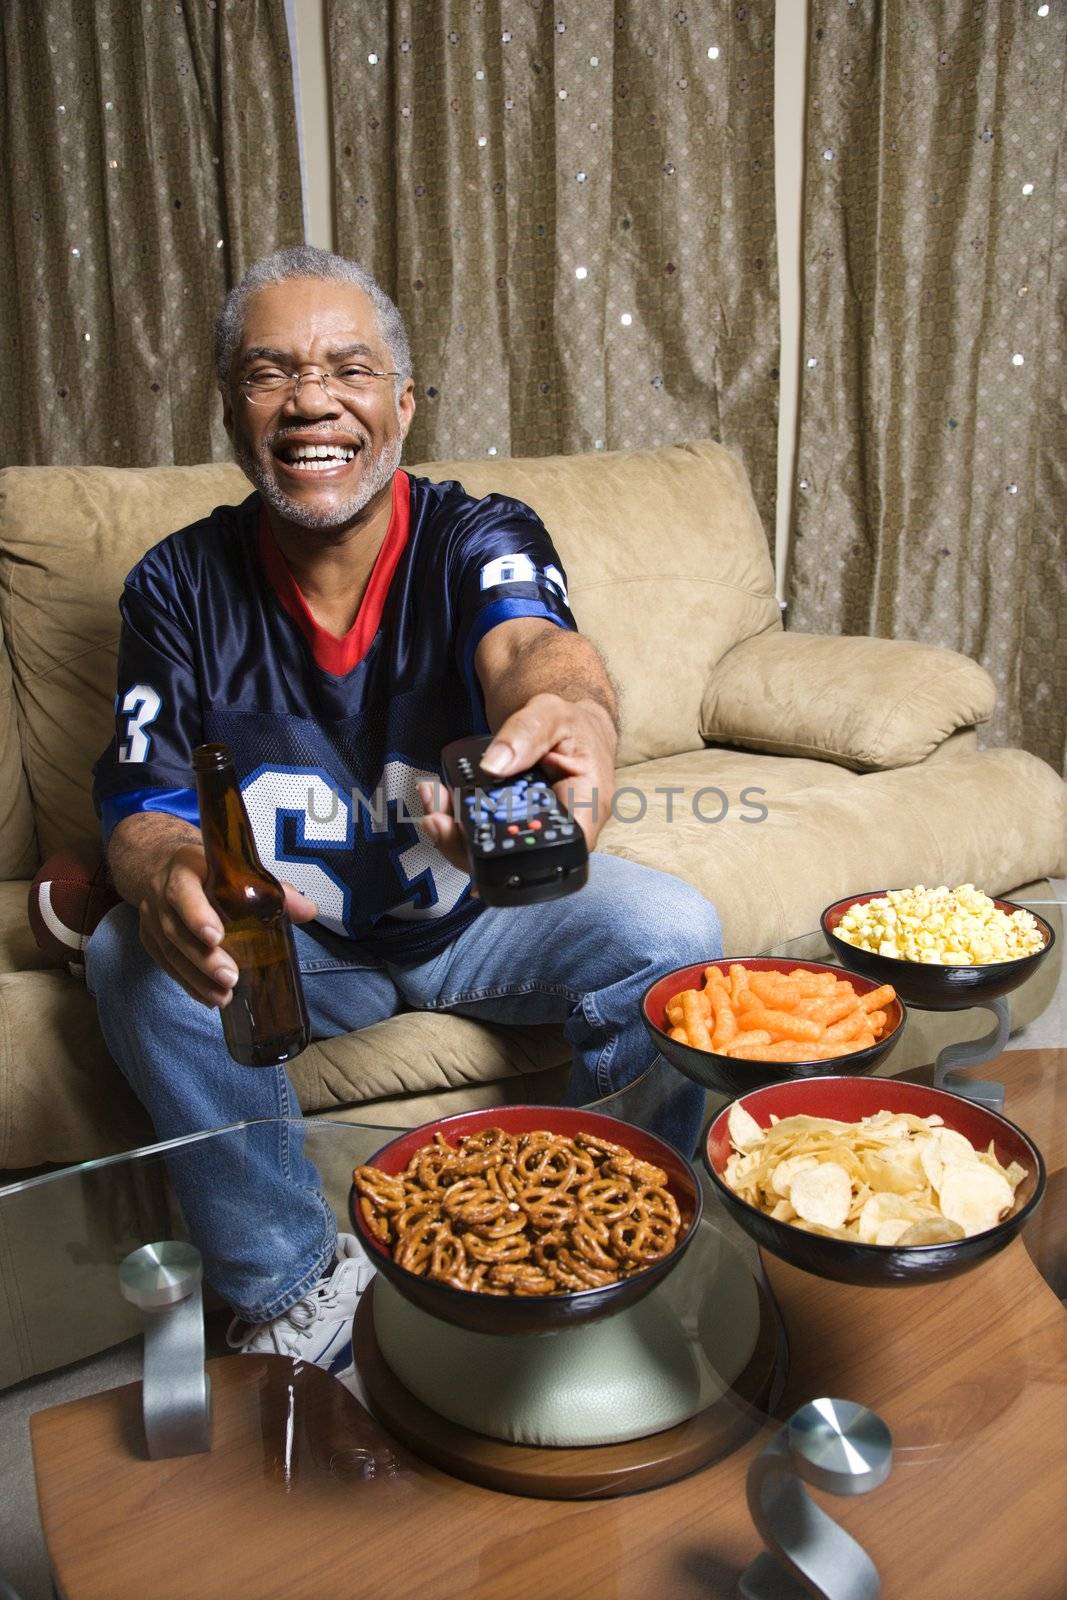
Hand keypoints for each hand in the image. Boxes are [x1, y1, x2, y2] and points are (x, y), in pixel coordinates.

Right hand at [138, 843, 317, 1007]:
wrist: (159, 865)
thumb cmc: (208, 869)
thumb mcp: (235, 868)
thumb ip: (273, 889)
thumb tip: (309, 911)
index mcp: (183, 868)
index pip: (183, 891)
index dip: (197, 914)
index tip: (217, 937)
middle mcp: (160, 893)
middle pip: (176, 930)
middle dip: (204, 959)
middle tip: (231, 979)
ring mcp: (151, 918)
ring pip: (170, 952)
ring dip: (197, 978)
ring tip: (223, 998)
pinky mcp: (149, 939)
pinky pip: (166, 965)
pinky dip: (188, 983)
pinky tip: (209, 998)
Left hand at [418, 694, 616, 876]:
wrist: (569, 729)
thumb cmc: (570, 726)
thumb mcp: (552, 716)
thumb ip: (526, 734)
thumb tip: (493, 766)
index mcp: (584, 810)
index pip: (554, 852)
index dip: (512, 859)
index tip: (474, 842)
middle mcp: (559, 832)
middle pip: (513, 859)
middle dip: (468, 845)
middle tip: (438, 819)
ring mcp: (534, 833)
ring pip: (492, 853)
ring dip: (455, 835)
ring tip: (434, 801)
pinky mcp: (513, 828)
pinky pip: (485, 836)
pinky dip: (457, 822)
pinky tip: (440, 799)